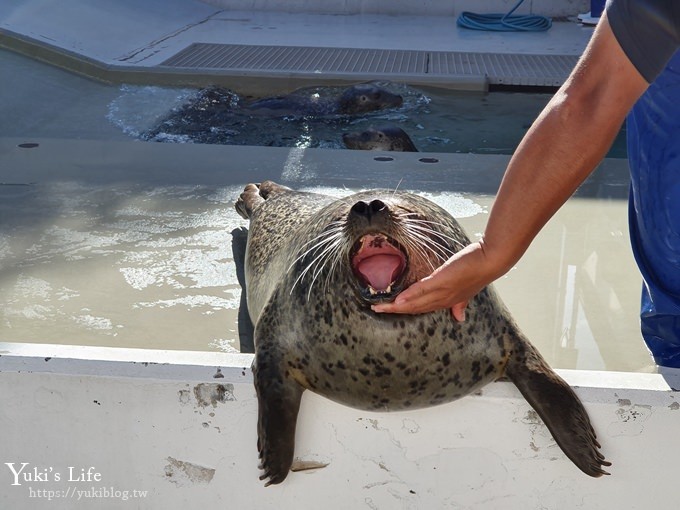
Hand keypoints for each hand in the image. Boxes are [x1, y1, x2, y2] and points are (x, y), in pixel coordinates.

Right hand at [371, 242, 494, 318]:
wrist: (490, 261)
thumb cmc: (477, 272)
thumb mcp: (468, 291)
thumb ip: (460, 304)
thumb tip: (459, 318)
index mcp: (446, 302)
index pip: (421, 309)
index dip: (405, 311)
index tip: (390, 310)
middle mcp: (443, 300)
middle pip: (414, 309)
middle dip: (394, 311)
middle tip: (376, 310)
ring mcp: (442, 291)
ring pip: (415, 303)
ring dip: (397, 306)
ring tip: (380, 307)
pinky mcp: (442, 280)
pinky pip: (422, 290)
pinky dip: (409, 295)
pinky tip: (397, 298)